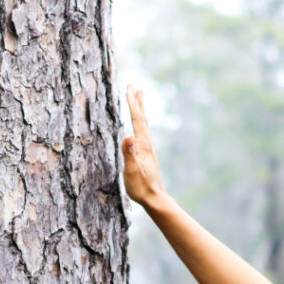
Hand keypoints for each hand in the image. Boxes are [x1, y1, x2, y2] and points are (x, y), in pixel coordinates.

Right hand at [122, 85, 166, 207]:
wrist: (154, 198)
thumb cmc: (141, 187)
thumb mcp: (131, 170)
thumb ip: (129, 153)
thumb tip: (128, 136)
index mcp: (142, 144)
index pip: (137, 119)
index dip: (132, 103)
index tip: (129, 87)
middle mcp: (147, 143)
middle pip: (142, 118)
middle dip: (137, 101)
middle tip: (134, 85)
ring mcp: (148, 148)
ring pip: (144, 124)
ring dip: (140, 109)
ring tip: (140, 97)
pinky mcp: (147, 154)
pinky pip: (143, 132)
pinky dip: (140, 122)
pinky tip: (139, 125)